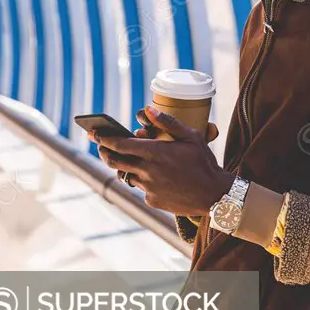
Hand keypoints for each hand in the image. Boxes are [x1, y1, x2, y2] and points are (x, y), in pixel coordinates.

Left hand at [88, 105, 233, 216]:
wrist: (214, 194)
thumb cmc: (204, 163)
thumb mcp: (191, 137)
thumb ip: (168, 123)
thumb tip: (148, 109)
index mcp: (156, 153)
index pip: (120, 145)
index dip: (104, 139)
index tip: (95, 134)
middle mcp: (148, 171)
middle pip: (114, 161)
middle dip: (104, 152)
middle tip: (102, 146)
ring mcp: (148, 188)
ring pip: (126, 175)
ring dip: (124, 167)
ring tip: (129, 160)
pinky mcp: (152, 200)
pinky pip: (141, 189)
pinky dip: (143, 181)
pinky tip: (156, 178)